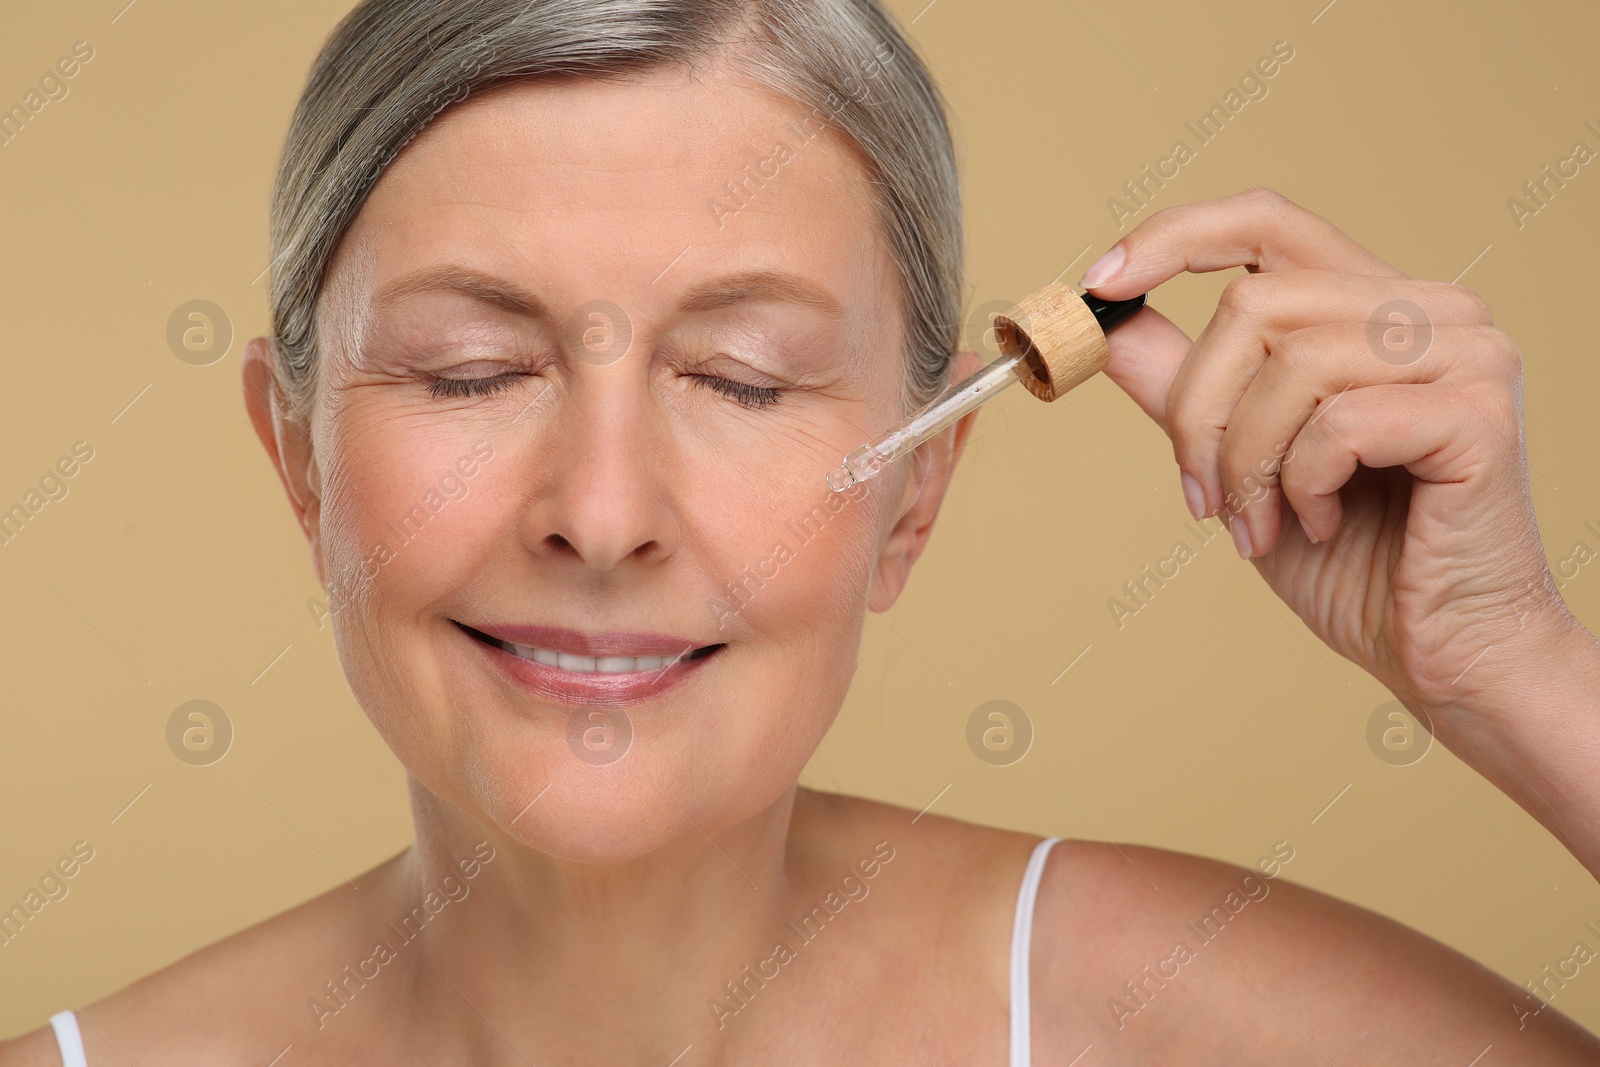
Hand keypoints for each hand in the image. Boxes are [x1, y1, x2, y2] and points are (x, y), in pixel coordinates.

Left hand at [1082, 186, 1587, 751]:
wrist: (1446, 654)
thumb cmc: (1354, 561)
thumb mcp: (1241, 461)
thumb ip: (1185, 387)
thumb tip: (1107, 325)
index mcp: (1374, 307)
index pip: (1268, 222)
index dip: (1174, 238)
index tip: (1099, 286)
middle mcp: (1431, 309)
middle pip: (1253, 301)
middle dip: (1197, 410)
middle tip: (1199, 496)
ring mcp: (1467, 352)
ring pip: (1290, 361)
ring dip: (1245, 461)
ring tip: (1259, 523)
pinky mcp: (1478, 412)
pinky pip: (1337, 422)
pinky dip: (1301, 485)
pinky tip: (1319, 525)